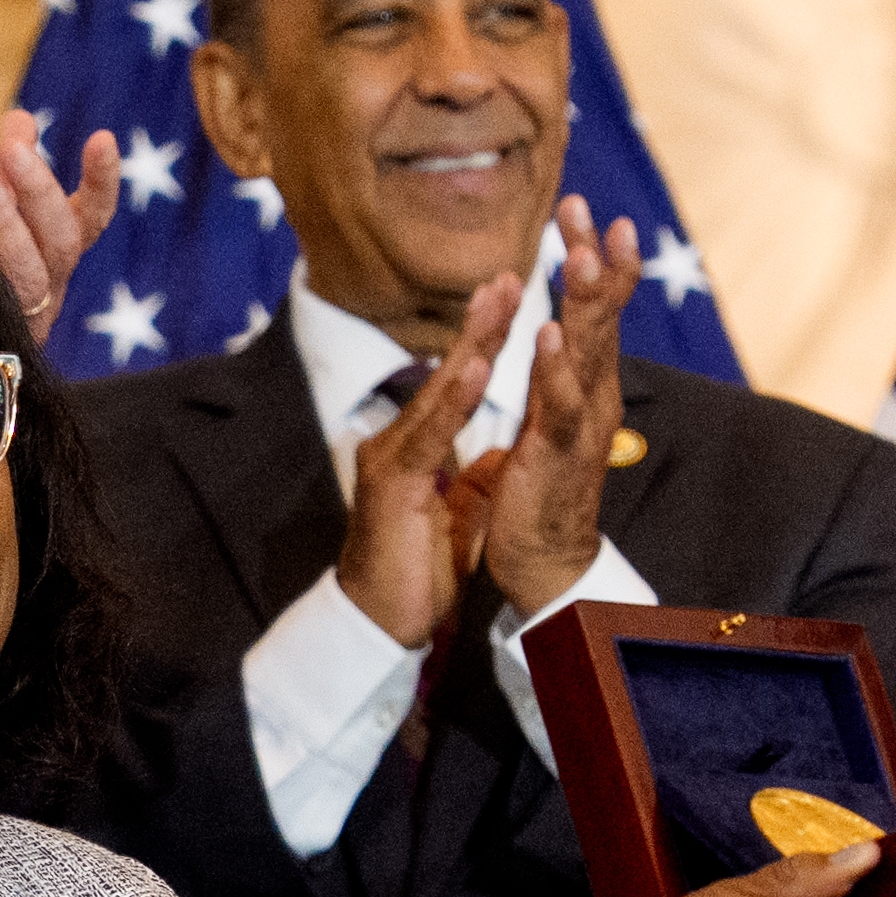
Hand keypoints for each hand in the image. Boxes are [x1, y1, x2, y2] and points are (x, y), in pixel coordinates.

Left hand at [0, 108, 120, 346]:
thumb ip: (5, 155)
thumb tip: (21, 118)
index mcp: (64, 241)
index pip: (96, 212)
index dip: (102, 179)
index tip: (102, 138)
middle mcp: (53, 275)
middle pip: (61, 239)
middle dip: (40, 191)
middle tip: (14, 149)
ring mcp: (23, 305)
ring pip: (26, 271)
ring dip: (6, 224)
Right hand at [333, 281, 526, 648]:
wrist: (381, 622)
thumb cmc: (416, 570)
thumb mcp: (454, 509)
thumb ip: (468, 473)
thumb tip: (493, 451)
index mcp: (417, 446)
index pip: (457, 382)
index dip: (485, 340)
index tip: (514, 296)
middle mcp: (398, 442)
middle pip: (446, 373)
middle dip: (482, 323)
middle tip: (511, 274)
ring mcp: (389, 460)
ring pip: (437, 392)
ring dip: (471, 344)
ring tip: (500, 301)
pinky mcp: (390, 486)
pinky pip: (427, 437)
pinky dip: (451, 400)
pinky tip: (474, 368)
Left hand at [478, 197, 635, 618]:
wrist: (546, 562)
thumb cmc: (544, 487)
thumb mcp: (551, 415)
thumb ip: (558, 372)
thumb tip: (562, 329)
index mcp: (588, 383)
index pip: (595, 309)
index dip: (591, 258)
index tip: (580, 208)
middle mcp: (595, 395)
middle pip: (600, 316)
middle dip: (593, 260)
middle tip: (581, 208)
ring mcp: (581, 424)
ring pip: (589, 352)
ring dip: (585, 302)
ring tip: (578, 256)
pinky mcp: (556, 455)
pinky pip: (559, 406)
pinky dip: (556, 367)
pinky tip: (550, 331)